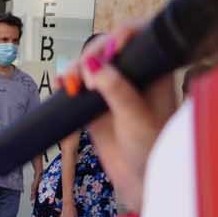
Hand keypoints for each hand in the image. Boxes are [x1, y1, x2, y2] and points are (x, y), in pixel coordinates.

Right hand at [83, 27, 179, 212]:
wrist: (139, 180)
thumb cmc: (151, 150)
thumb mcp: (137, 120)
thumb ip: (118, 91)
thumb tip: (93, 65)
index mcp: (155, 72)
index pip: (140, 39)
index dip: (123, 35)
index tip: (112, 50)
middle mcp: (134, 75)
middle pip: (109, 48)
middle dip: (92, 54)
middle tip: (84, 77)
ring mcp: (113, 88)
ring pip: (90, 64)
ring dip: (76, 68)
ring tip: (69, 84)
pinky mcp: (95, 102)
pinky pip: (78, 83)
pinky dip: (68, 81)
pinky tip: (62, 84)